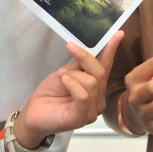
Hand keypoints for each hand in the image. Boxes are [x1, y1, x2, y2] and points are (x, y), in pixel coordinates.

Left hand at [15, 31, 124, 147]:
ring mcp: (93, 110)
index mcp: (96, 85)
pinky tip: (64, 81)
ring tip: (61, 75)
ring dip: (73, 74)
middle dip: (85, 57)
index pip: (106, 65)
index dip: (111, 49)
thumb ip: (79, 64)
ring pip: (91, 83)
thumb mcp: (66, 72)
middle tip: (70, 47)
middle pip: (100, 72)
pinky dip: (73, 85)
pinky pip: (83, 96)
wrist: (34, 112)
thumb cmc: (50, 92)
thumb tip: (91, 48)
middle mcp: (98, 97)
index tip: (118, 33)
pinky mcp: (83, 117)